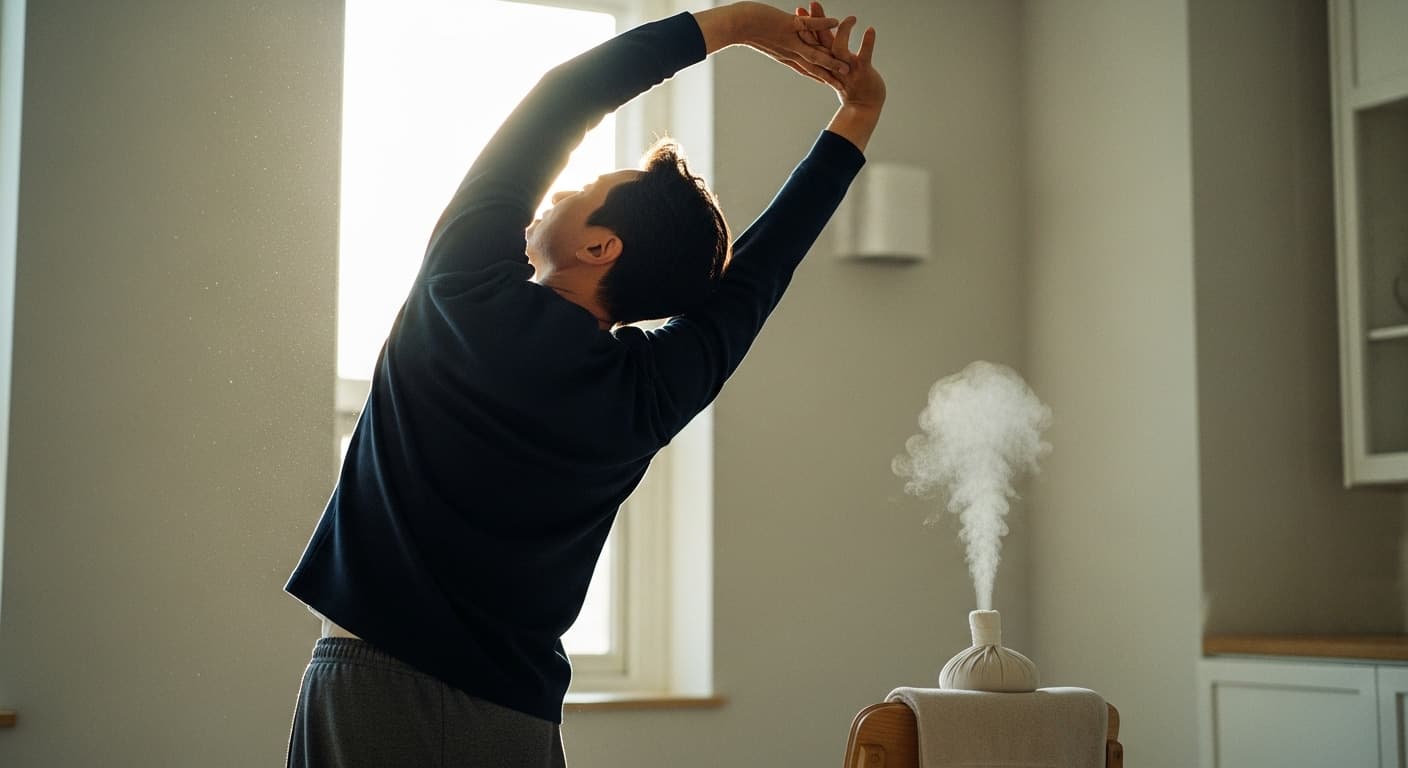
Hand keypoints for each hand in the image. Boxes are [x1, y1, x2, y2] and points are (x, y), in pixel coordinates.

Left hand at [696, 2, 848, 79]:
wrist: (733, 25)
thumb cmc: (744, 29)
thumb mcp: (762, 39)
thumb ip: (775, 43)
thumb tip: (778, 43)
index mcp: (783, 55)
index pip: (805, 68)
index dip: (819, 75)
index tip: (831, 82)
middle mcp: (788, 51)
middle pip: (812, 66)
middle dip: (829, 74)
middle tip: (845, 82)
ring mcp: (789, 39)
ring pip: (814, 52)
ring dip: (831, 58)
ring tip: (847, 63)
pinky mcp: (787, 25)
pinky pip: (808, 25)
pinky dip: (822, 24)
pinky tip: (837, 23)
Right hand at [794, 2, 883, 112]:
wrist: (863, 108)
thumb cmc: (851, 86)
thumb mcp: (836, 67)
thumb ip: (829, 53)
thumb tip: (824, 37)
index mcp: (825, 63)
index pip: (811, 42)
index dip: (805, 26)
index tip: (799, 10)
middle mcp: (832, 65)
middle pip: (820, 42)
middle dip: (815, 23)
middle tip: (811, 4)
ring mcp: (847, 69)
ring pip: (839, 49)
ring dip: (843, 31)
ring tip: (850, 18)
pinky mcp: (862, 72)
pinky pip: (864, 55)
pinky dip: (867, 42)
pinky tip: (870, 29)